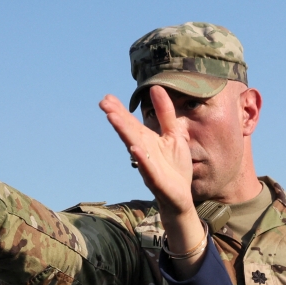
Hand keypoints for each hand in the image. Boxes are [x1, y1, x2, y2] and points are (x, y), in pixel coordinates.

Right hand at [99, 86, 194, 218]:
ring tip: (112, 117)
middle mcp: (144, 151)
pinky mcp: (157, 180)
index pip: (132, 123)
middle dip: (117, 118)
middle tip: (104, 103)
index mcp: (148, 140)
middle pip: (129, 132)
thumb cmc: (175, 167)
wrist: (181, 196)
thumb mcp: (174, 134)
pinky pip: (147, 168)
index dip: (120, 111)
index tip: (107, 97)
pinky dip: (141, 158)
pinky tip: (134, 149)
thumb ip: (165, 113)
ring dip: (124, 133)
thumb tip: (155, 88)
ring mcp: (148, 166)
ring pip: (134, 147)